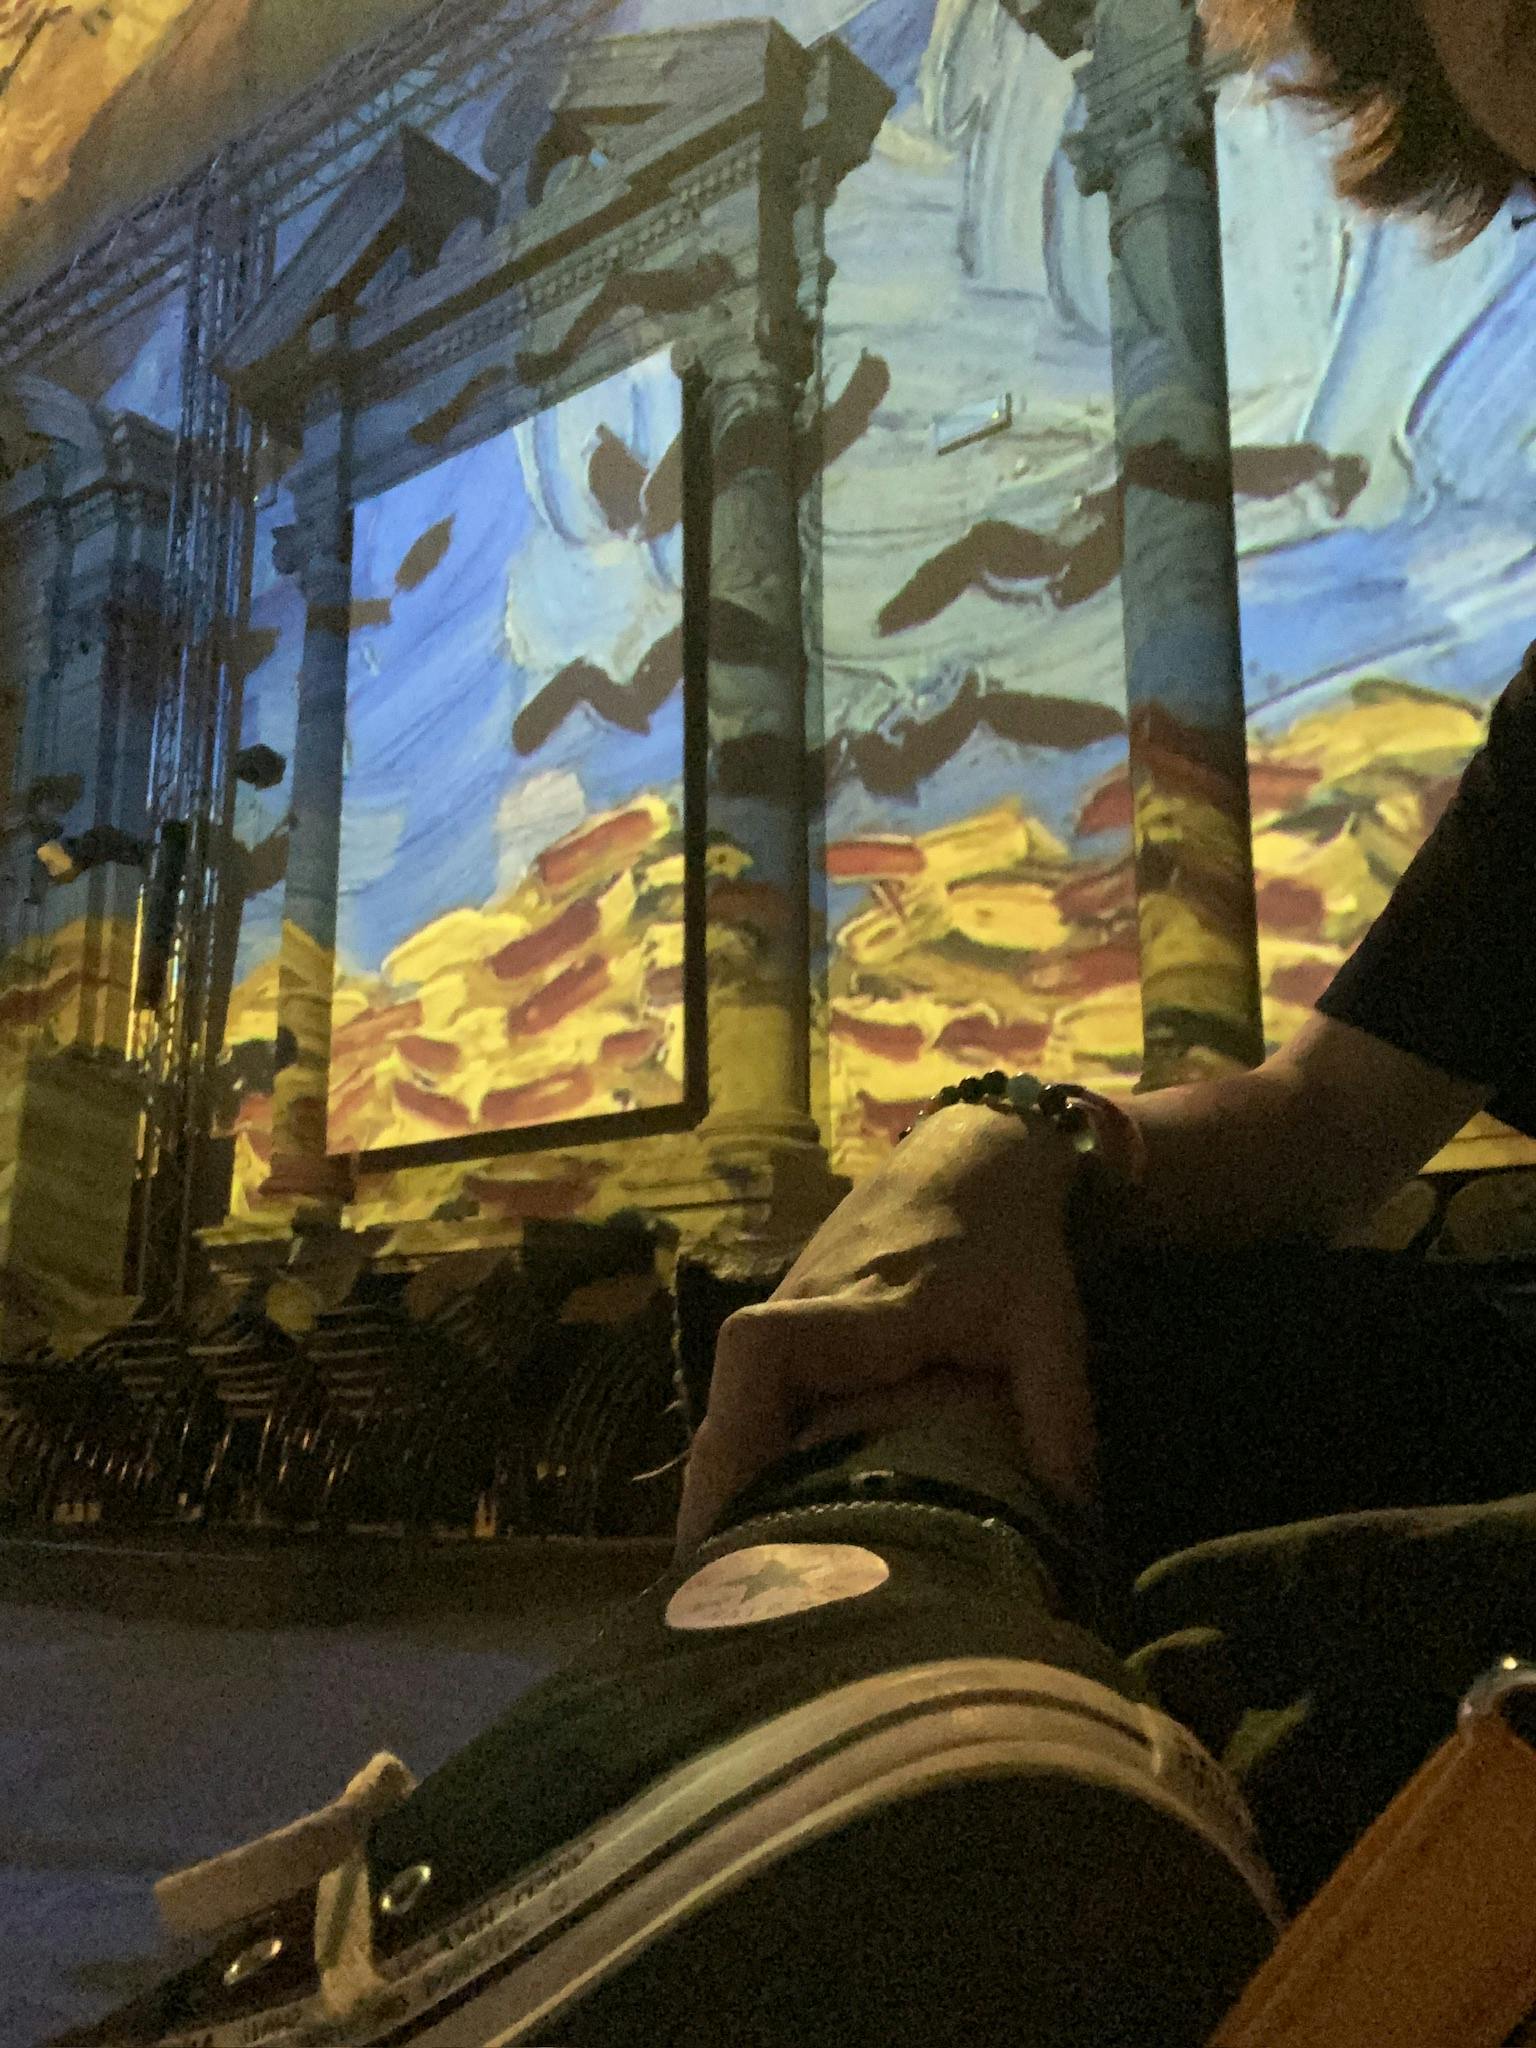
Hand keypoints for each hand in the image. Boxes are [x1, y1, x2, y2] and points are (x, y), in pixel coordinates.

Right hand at [674, 1104, 1099, 1558]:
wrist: (974, 1155)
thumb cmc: (1009, 1240)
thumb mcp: (1049, 1323)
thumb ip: (1058, 1417)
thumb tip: (1074, 1529)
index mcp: (857, 1307)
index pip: (762, 1353)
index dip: (735, 1436)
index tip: (732, 1520)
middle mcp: (801, 1309)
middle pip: (727, 1403)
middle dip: (716, 1498)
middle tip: (722, 1601)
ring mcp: (787, 1314)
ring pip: (730, 1406)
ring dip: (726, 1486)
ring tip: (733, 1585)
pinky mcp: (791, 1325)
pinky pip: (751, 1398)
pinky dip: (747, 1459)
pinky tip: (761, 1523)